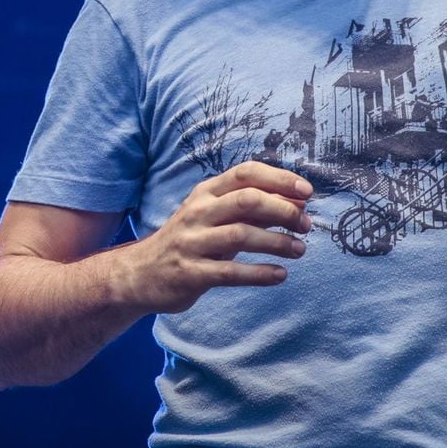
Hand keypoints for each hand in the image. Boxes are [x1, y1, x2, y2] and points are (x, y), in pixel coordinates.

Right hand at [126, 161, 312, 313]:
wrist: (139, 274)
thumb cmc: (190, 240)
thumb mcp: (213, 215)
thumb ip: (250, 208)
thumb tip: (297, 203)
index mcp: (206, 192)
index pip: (246, 172)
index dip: (280, 178)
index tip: (307, 192)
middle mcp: (198, 211)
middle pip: (247, 200)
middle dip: (283, 210)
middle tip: (305, 224)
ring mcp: (192, 242)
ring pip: (241, 235)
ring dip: (277, 242)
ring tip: (299, 250)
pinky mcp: (190, 273)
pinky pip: (231, 272)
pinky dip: (260, 273)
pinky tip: (280, 275)